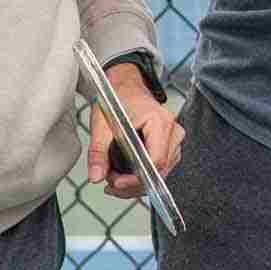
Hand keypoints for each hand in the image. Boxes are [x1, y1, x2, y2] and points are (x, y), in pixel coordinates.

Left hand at [87, 63, 184, 197]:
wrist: (126, 86)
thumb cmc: (117, 99)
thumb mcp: (102, 124)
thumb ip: (98, 152)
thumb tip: (96, 176)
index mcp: (160, 122)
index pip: (155, 161)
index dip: (136, 178)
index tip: (116, 183)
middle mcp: (173, 131)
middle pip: (160, 171)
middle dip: (133, 183)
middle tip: (110, 183)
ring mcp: (174, 139)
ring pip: (161, 173)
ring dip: (137, 182)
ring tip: (114, 178)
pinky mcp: (170, 145)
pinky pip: (160, 168)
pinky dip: (143, 176)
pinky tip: (125, 176)